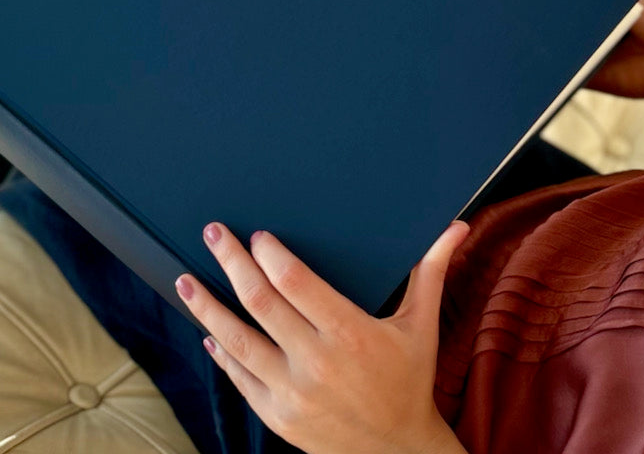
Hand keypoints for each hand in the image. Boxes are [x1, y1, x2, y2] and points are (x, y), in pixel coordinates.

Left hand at [174, 220, 469, 453]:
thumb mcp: (422, 325)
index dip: (271, 255)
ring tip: (186, 280)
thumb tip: (457, 226)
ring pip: (236, 340)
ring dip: (207, 307)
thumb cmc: (409, 380)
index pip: (297, 283)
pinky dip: (220, 352)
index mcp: (350, 334)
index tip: (257, 235)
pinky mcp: (277, 417)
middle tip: (213, 233)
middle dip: (231, 262)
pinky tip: (206, 330)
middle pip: (260, 302)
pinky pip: (239, 378)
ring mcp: (291, 393)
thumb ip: (431, 270)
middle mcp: (316, 362)